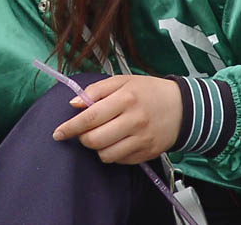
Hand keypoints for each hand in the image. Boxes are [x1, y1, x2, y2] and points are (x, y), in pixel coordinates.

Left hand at [52, 74, 181, 164]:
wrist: (182, 107)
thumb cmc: (148, 91)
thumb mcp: (123, 81)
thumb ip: (96, 90)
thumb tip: (74, 104)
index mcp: (126, 98)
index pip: (90, 117)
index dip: (70, 127)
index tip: (58, 133)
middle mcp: (134, 120)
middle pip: (95, 140)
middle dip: (83, 138)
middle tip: (84, 131)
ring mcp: (142, 139)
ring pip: (105, 154)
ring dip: (97, 147)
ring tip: (102, 135)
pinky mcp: (147, 153)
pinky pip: (120, 161)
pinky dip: (113, 153)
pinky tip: (117, 141)